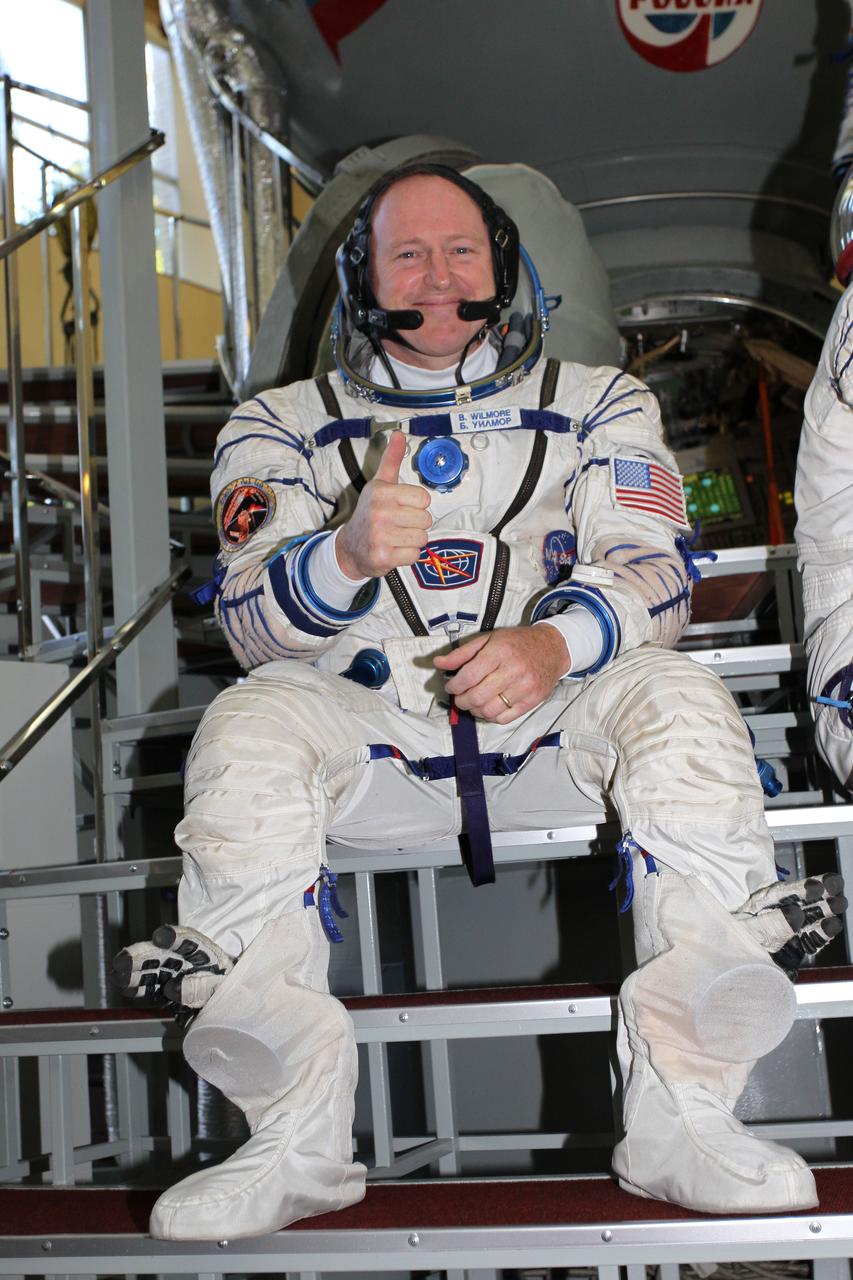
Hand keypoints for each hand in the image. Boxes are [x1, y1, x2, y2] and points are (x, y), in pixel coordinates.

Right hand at [110, 925, 232, 1018]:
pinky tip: (126, 988)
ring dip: (134, 971)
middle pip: (162, 954)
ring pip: (151, 969)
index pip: (189, 941)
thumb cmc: (232, 993)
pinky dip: (137, 988)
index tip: (161, 937)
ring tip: (118, 974)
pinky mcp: (167, 992)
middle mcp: (186, 961)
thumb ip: (203, 987)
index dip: (174, 937)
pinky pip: (150, 988)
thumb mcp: (226, 987)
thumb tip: (175, 988)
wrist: (231, 1011)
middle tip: (125, 959)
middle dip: (143, 954)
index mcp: (206, 953)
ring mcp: (174, 975)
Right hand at [336, 430, 431, 579]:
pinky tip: (393, 550)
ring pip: (422, 538)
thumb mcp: (379, 484)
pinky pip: (414, 555)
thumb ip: (392, 460)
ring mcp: (380, 536)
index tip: (402, 507)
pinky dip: (407, 555)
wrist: (349, 548)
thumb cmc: (369, 514)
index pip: (424, 498)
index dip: (417, 505)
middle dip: (416, 524)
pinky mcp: (382, 557)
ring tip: (396, 537)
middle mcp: (379, 512)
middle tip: (399, 525)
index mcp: (381, 492)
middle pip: (426, 520)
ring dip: (413, 540)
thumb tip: (399, 433)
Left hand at [434, 624, 569, 722]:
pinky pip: (504, 718)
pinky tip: (488, 706)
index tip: (451, 686)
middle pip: (477, 696)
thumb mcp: (488, 640)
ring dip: (474, 710)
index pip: (469, 676)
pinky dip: (490, 716)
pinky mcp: (532, 701)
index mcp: (500, 651)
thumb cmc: (516, 643)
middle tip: (460, 697)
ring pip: (489, 711)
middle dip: (461, 700)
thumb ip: (461, 653)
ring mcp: (525, 688)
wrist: (552, 648)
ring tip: (473, 702)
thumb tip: (437, 663)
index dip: (454, 685)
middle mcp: (514, 670)